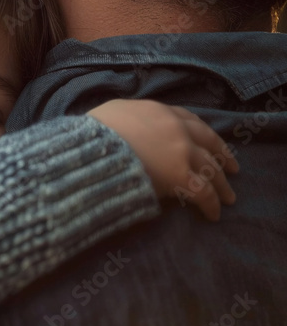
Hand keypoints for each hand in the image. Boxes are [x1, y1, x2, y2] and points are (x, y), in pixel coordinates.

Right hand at [88, 99, 238, 221]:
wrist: (93, 150)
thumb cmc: (94, 133)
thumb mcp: (110, 113)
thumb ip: (127, 117)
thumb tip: (127, 126)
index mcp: (158, 111)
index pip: (189, 120)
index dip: (202, 134)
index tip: (210, 143)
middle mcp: (176, 128)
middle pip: (209, 143)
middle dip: (223, 157)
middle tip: (233, 169)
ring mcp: (181, 152)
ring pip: (211, 168)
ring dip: (222, 184)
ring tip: (228, 197)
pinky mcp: (181, 176)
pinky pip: (203, 192)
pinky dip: (211, 203)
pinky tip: (213, 214)